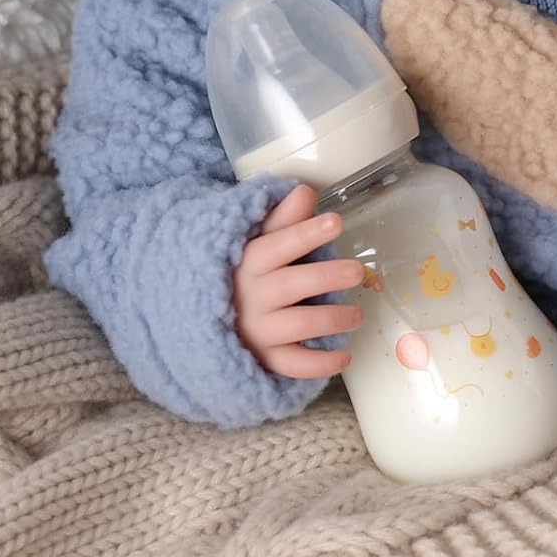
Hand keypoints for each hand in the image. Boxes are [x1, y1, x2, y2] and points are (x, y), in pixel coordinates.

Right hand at [232, 183, 364, 378]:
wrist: (198, 318)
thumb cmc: (241, 272)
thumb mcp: (255, 240)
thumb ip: (282, 219)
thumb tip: (305, 191)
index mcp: (248, 262)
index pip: (277, 245)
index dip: (306, 233)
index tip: (335, 222)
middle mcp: (251, 297)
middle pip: (291, 285)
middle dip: (326, 277)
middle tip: (357, 271)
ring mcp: (257, 330)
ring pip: (296, 325)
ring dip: (332, 320)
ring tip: (358, 314)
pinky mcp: (263, 359)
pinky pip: (292, 365)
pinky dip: (319, 364)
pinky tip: (343, 357)